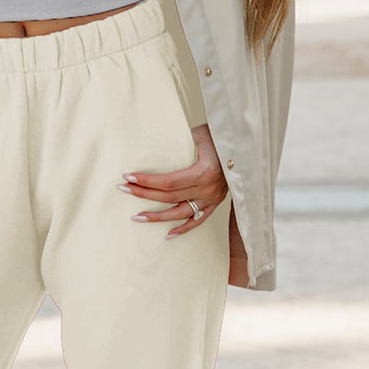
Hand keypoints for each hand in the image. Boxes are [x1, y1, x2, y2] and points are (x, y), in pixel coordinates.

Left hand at [119, 123, 228, 238]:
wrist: (244, 145)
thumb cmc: (219, 136)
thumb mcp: (200, 134)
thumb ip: (180, 142)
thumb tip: (154, 144)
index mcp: (204, 172)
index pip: (169, 182)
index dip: (147, 181)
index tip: (128, 177)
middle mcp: (208, 189)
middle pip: (169, 197)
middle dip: (144, 193)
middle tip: (124, 189)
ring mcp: (212, 198)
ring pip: (180, 213)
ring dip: (157, 216)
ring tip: (137, 217)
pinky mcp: (215, 203)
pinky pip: (198, 220)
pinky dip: (183, 228)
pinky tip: (168, 235)